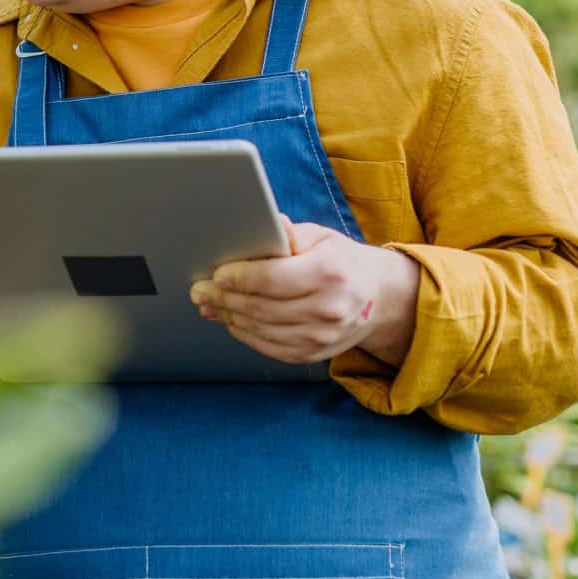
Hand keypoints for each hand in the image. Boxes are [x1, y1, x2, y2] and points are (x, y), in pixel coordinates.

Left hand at [189, 217, 420, 366]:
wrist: (379, 299)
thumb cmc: (342, 261)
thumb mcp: (321, 237)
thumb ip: (289, 234)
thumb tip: (264, 224)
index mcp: (329, 273)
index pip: (272, 278)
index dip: (239, 278)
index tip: (216, 273)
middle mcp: (327, 308)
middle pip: (261, 306)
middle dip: (224, 297)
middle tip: (198, 290)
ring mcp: (321, 336)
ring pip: (261, 329)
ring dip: (228, 316)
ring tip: (207, 304)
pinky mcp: (313, 354)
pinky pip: (269, 347)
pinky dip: (244, 333)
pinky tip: (230, 320)